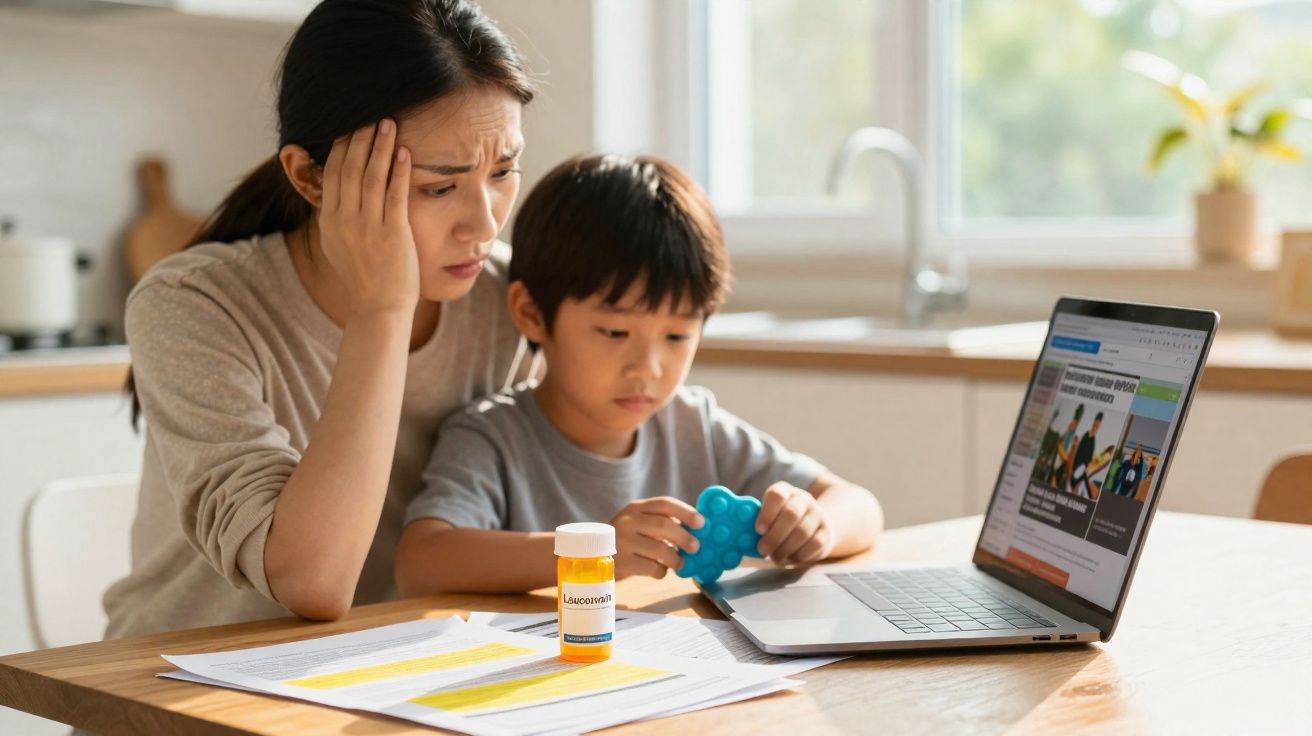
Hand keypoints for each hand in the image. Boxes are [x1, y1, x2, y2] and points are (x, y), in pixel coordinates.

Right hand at [317, 119, 418, 316]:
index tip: (350, 125)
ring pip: (371, 177)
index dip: (342, 147)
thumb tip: (335, 191)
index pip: (332, 173)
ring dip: (380, 146)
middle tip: (370, 114)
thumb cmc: (364, 277)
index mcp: (329, 221)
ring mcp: (367, 227)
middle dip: (360, 138)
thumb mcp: (338, 245)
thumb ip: (337, 216)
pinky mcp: (392, 234)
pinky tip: (404, 153)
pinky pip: (395, 195)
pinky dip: (398, 171)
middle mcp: (344, 221)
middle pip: (350, 168)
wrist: (378, 309)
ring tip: (388, 123)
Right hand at [608, 497, 704, 579]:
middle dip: (684, 537)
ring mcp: (623, 542)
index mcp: (636, 508)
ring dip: (676, 559)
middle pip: (664, 526)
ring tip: (680, 563)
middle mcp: (628, 521)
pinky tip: (660, 571)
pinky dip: (662, 572)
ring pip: (660, 550)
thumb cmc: (625, 540)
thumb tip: (696, 530)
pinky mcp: (621, 563)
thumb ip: (662, 523)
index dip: (686, 512)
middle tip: (696, 547)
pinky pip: (651, 568)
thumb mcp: (638, 524)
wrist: (590, 556)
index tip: (702, 523)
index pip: (664, 503)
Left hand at [756, 482, 834, 564]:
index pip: (777, 495)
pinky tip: (790, 557)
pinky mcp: (827, 533)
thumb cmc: (781, 522)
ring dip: (785, 548)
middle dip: (774, 536)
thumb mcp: (770, 516)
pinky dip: (799, 554)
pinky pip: (814, 545)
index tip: (758, 529)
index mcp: (785, 492)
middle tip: (762, 549)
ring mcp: (818, 515)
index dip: (767, 513)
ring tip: (774, 557)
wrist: (814, 524)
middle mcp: (803, 500)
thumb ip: (759, 523)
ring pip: (802, 532)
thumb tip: (743, 538)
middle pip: (791, 514)